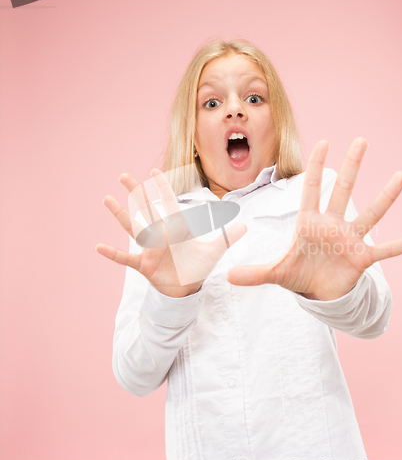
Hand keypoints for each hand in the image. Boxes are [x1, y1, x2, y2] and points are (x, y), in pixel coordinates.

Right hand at [96, 169, 245, 297]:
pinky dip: (114, 254)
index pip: (169, 204)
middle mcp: (161, 235)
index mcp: (177, 229)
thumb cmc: (197, 266)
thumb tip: (246, 226)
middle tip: (124, 175)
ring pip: (133, 228)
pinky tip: (98, 247)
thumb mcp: (214, 252)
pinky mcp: (145, 265)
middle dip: (137, 193)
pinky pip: (126, 258)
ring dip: (121, 214)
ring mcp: (151, 249)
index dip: (163, 188)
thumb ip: (228, 238)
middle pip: (147, 210)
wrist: (187, 288)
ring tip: (107, 199)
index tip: (154, 171)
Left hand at [227, 138, 401, 300]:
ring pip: (370, 214)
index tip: (323, 142)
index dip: (316, 167)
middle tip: (361, 140)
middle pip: (343, 191)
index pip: (312, 189)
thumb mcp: (276, 273)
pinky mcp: (363, 259)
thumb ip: (255, 273)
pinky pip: (387, 249)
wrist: (317, 292)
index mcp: (310, 223)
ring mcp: (350, 240)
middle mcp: (332, 225)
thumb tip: (227, 276)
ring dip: (385, 197)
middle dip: (351, 167)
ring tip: (401, 176)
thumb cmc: (298, 274)